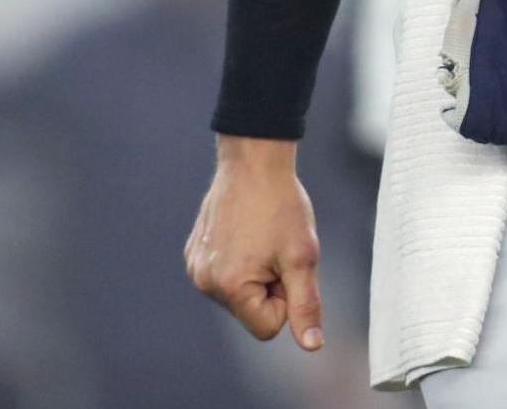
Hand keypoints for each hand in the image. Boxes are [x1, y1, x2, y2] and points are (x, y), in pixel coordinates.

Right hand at [186, 136, 326, 351]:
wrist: (253, 160)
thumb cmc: (281, 205)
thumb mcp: (302, 257)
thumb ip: (306, 305)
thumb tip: (313, 346)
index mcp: (230, 287)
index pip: (268, 327)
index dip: (286, 299)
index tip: (287, 265)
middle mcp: (204, 282)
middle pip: (251, 311)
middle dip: (270, 286)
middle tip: (276, 247)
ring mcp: (195, 266)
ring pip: (239, 293)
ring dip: (256, 273)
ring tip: (261, 237)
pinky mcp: (193, 252)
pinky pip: (225, 274)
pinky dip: (239, 259)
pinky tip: (245, 231)